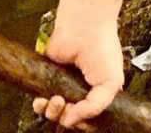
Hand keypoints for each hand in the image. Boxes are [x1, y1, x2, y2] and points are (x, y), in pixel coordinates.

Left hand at [33, 8, 123, 128]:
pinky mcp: (47, 78)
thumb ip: (94, 107)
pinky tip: (43, 99)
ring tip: (56, 101)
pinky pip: (39, 99)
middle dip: (65, 117)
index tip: (79, 117)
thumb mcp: (110, 83)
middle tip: (67, 108)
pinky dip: (39, 104)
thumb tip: (71, 120)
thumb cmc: (103, 49)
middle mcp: (79, 91)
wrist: (84, 29)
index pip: (86, 117)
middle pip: (68, 116)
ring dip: (52, 112)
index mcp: (97, 93)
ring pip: (52, 111)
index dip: (81, 121)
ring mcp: (62, 85)